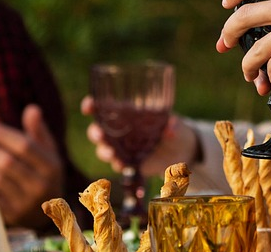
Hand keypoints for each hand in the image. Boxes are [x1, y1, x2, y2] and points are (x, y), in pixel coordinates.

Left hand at [0, 104, 63, 227]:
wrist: (47, 214)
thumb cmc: (44, 175)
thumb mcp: (48, 153)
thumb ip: (38, 131)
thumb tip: (31, 109)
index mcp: (52, 166)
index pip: (24, 146)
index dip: (2, 134)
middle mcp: (41, 186)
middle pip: (8, 163)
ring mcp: (25, 203)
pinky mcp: (11, 216)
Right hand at [81, 96, 199, 176]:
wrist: (182, 151)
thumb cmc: (175, 128)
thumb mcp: (176, 124)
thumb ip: (173, 125)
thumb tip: (171, 127)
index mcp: (127, 113)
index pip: (103, 107)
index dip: (92, 105)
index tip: (88, 106)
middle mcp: (120, 130)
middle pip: (98, 130)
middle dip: (95, 133)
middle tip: (100, 135)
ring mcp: (123, 147)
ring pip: (104, 149)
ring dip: (104, 151)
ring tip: (112, 153)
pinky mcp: (129, 162)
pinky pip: (117, 164)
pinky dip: (118, 165)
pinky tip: (122, 165)